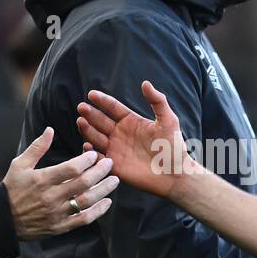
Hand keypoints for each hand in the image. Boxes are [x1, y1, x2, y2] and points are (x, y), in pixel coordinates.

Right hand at [3, 127, 118, 240]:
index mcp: (42, 180)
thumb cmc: (11, 188)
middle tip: (110, 164)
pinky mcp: (60, 227)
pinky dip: (98, 211)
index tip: (94, 155)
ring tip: (114, 181)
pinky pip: (83, 219)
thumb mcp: (20, 165)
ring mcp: (57, 213)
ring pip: (86, 201)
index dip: (87, 161)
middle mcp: (51, 197)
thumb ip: (37, 148)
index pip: (71, 168)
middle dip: (100, 172)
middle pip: (83, 183)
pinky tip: (107, 202)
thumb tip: (50, 130)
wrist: (1, 218)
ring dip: (104, 190)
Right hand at [77, 81, 192, 199]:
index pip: (112, 107)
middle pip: (100, 121)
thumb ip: (157, 101)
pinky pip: (98, 158)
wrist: (175, 174)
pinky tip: (87, 145)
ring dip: (87, 129)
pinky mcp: (114, 165)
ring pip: (96, 137)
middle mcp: (120, 134)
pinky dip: (91, 152)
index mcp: (131, 121)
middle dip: (90, 113)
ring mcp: (116, 149)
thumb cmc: (174, 146)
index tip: (91, 94)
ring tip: (81, 121)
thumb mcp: (168, 120)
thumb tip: (145, 83)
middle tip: (82, 107)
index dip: (102, 100)